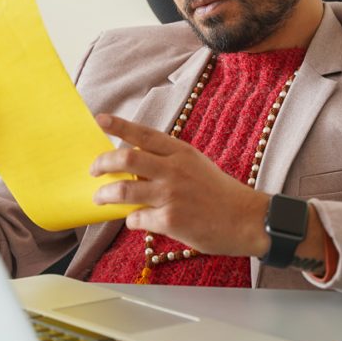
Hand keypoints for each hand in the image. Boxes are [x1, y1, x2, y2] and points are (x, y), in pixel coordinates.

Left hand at [90, 114, 271, 256]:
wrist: (247, 220)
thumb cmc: (220, 193)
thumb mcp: (196, 165)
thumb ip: (168, 161)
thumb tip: (135, 166)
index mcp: (181, 152)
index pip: (143, 134)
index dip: (119, 126)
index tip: (100, 119)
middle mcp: (174, 170)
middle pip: (125, 159)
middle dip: (102, 163)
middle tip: (94, 170)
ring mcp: (170, 195)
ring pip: (122, 191)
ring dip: (105, 195)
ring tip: (101, 198)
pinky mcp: (170, 221)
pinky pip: (136, 218)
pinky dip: (131, 220)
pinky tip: (137, 221)